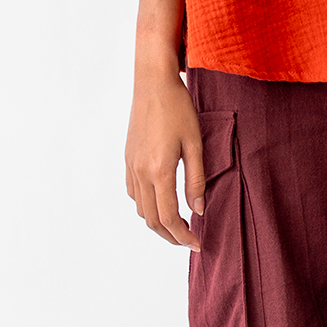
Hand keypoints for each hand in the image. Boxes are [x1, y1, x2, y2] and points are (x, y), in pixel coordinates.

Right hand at [125, 69, 205, 248]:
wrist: (152, 82)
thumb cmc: (178, 108)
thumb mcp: (194, 143)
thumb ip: (196, 180)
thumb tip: (199, 210)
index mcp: (159, 170)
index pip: (169, 217)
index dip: (183, 235)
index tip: (198, 243)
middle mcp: (140, 172)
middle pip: (151, 220)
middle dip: (170, 236)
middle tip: (189, 241)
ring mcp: (130, 165)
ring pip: (140, 209)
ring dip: (157, 223)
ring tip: (178, 225)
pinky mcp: (127, 158)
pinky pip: (133, 193)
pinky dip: (146, 205)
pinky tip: (160, 201)